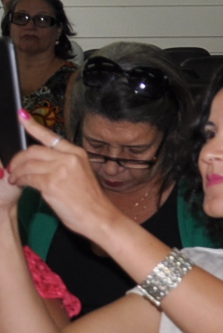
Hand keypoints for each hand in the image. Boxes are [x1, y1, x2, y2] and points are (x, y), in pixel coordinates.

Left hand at [5, 115, 124, 238]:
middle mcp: (69, 158)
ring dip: (16, 172)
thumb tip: (38, 162)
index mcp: (77, 153)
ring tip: (14, 179)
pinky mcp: (51, 183)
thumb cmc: (89, 200)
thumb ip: (62, 164)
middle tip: (13, 168)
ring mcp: (60, 170)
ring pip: (27, 164)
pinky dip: (19, 181)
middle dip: (18, 159)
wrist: (98, 216)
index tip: (21, 116)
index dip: (33, 126)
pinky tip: (19, 184)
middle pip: (33, 150)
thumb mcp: (80, 174)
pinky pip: (27, 178)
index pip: (50, 136)